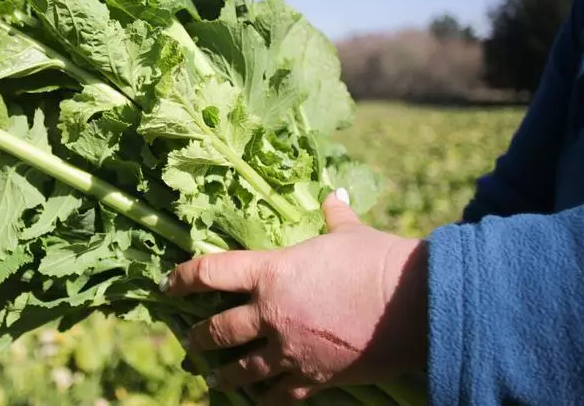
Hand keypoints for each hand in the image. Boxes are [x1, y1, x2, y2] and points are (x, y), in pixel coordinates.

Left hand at [163, 189, 427, 404]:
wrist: (413, 305)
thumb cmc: (378, 261)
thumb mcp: (350, 234)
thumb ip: (334, 218)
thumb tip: (334, 197)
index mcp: (271, 272)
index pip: (211, 273)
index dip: (184, 278)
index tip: (170, 283)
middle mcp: (270, 313)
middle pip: (218, 330)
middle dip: (198, 337)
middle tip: (189, 340)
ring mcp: (289, 350)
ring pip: (241, 370)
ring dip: (222, 374)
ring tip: (211, 378)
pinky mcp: (313, 378)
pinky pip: (278, 395)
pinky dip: (265, 399)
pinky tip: (257, 401)